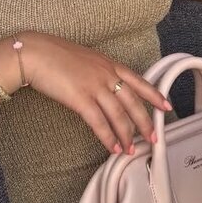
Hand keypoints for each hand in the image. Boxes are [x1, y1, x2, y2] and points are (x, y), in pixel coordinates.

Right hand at [22, 34, 171, 154]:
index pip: (138, 80)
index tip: (166, 105)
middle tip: (153, 137)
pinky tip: (113, 147)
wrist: (35, 53)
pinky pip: (99, 122)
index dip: (153, 95)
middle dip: (145, 122)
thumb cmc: (55, 56)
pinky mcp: (80, 99)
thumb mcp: (84, 59)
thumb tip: (104, 87)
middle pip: (133, 101)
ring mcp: (94, 86)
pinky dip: (108, 137)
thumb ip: (98, 71)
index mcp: (108, 63)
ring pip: (119, 115)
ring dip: (127, 135)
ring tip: (131, 149)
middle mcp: (106, 74)